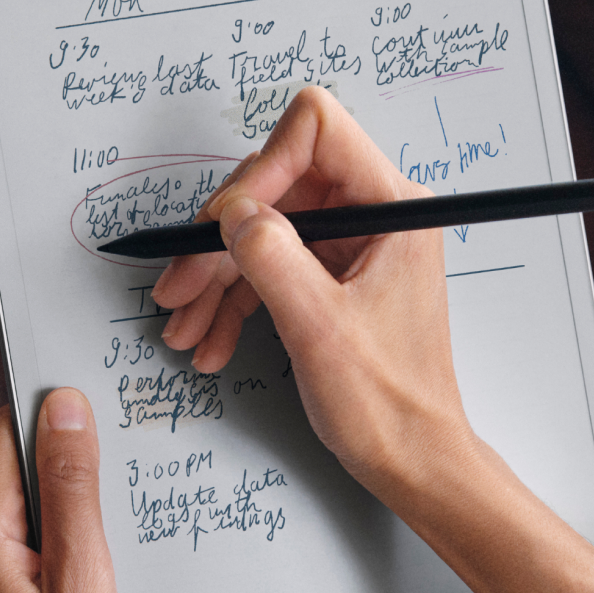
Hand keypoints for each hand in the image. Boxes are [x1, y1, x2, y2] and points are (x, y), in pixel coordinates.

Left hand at [0, 393, 123, 592]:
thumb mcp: (85, 580)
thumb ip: (72, 489)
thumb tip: (64, 409)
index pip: (4, 434)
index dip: (52, 415)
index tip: (99, 412)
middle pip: (6, 469)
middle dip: (61, 464)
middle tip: (118, 480)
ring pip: (11, 509)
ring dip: (59, 508)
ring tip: (107, 536)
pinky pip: (9, 547)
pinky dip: (48, 543)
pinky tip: (85, 572)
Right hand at [151, 85, 469, 489]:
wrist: (414, 462)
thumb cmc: (391, 404)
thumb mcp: (320, 328)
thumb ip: (272, 257)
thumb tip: (231, 212)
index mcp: (393, 207)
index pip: (316, 131)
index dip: (261, 170)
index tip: (227, 225)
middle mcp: (375, 213)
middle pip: (276, 184)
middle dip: (219, 239)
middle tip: (179, 287)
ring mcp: (352, 245)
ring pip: (263, 230)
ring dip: (215, 278)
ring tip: (183, 327)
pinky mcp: (332, 276)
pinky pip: (269, 266)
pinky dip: (233, 301)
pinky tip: (210, 340)